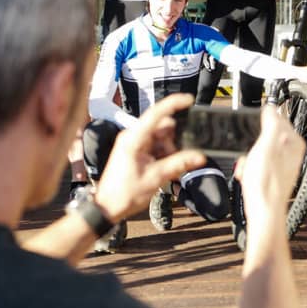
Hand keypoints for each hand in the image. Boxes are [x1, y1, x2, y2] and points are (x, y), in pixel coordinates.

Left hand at [93, 94, 205, 222]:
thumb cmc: (123, 193)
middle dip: (174, 141)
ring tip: (166, 169)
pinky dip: (163, 155)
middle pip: (162, 128)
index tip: (189, 100)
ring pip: (161, 138)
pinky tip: (163, 169)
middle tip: (177, 159)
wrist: (107, 207)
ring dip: (169, 150)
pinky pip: (155, 146)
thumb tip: (199, 156)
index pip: (156, 113)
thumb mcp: (155, 178)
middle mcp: (133, 136)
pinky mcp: (135, 151)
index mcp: (134, 138)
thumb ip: (179, 164)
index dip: (174, 104)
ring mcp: (133, 143)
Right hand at [233, 105, 305, 224]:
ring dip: (248, 158)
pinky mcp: (273, 175)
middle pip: (264, 135)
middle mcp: (291, 152)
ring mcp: (282, 164)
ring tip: (249, 169)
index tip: (252, 133)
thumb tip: (272, 106)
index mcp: (294, 141)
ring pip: (258, 150)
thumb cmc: (266, 184)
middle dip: (251, 144)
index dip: (259, 124)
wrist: (263, 213)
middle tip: (250, 155)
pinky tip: (249, 177)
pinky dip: (250, 169)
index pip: (276, 117)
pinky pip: (257, 164)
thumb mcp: (266, 145)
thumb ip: (272, 122)